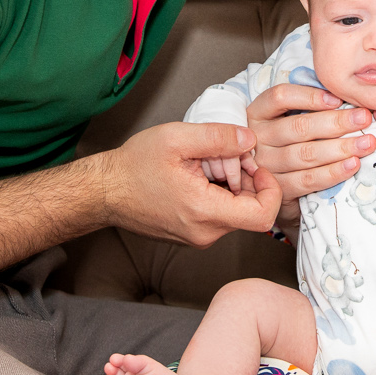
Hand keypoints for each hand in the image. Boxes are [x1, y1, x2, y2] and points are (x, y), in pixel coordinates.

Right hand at [100, 122, 281, 246]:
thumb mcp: (176, 139)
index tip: (257, 167)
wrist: (104, 192)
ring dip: (232, 186)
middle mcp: (205, 233)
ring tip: (207, 164)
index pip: (263, 216)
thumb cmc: (133, 167)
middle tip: (227, 156)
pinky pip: (219, 216)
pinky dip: (219, 194)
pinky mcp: (192, 234)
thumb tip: (250, 140)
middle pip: (251, 211)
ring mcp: (198, 237)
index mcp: (204, 212)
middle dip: (248, 181)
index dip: (271, 189)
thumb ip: (218, 137)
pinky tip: (199, 175)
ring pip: (235, 213)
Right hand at [246, 84, 374, 199]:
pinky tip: (353, 164)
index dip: (310, 96)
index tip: (338, 99)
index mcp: (259, 112)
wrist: (274, 181)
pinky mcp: (279, 189)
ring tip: (366, 143)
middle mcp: (258, 138)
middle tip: (364, 118)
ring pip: (306, 154)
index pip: (280, 97)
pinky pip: (308, 180)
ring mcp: (266, 165)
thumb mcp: (290, 116)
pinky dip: (333, 172)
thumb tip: (347, 96)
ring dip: (340, 148)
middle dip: (337, 122)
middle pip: (299, 127)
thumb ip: (311, 105)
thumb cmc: (290, 140)